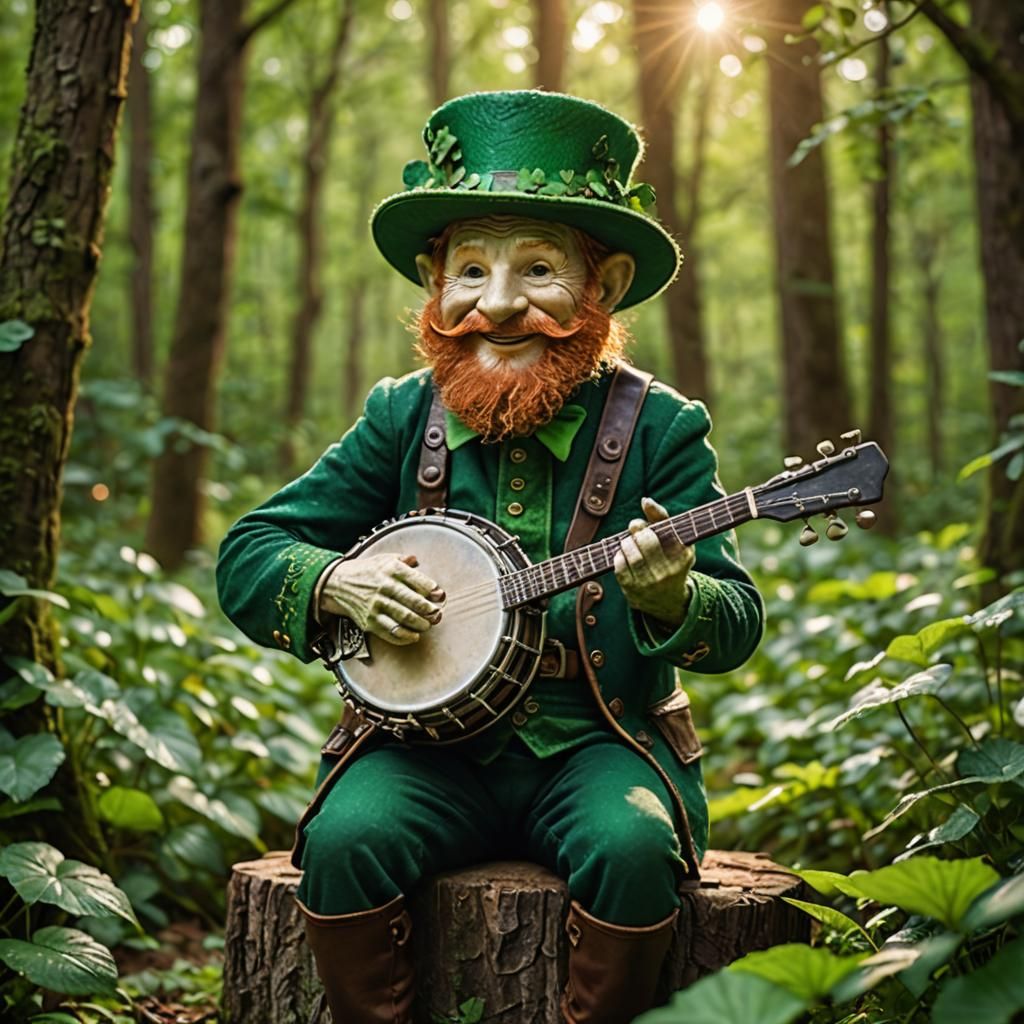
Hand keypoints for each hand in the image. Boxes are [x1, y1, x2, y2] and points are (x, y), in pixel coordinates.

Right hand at [318, 553, 445, 645]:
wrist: (336, 584)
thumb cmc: (365, 571)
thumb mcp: (383, 559)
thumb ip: (403, 560)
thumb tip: (417, 560)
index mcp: (391, 569)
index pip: (418, 580)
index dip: (433, 590)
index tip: (440, 596)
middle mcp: (384, 587)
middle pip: (413, 602)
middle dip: (430, 610)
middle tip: (437, 614)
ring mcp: (376, 606)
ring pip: (404, 618)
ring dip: (420, 624)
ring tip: (427, 625)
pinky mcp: (369, 621)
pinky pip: (390, 632)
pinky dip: (404, 637)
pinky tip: (413, 636)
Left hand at [613, 497, 694, 627]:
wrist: (668, 600)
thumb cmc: (670, 559)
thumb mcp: (674, 540)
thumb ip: (660, 517)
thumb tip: (645, 500)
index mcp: (683, 556)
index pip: (664, 531)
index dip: (649, 519)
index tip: (642, 515)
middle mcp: (669, 572)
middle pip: (646, 541)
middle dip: (637, 531)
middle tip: (635, 530)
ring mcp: (651, 584)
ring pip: (632, 555)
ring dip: (626, 543)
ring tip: (629, 542)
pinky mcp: (634, 592)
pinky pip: (620, 568)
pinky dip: (619, 557)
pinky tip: (624, 555)